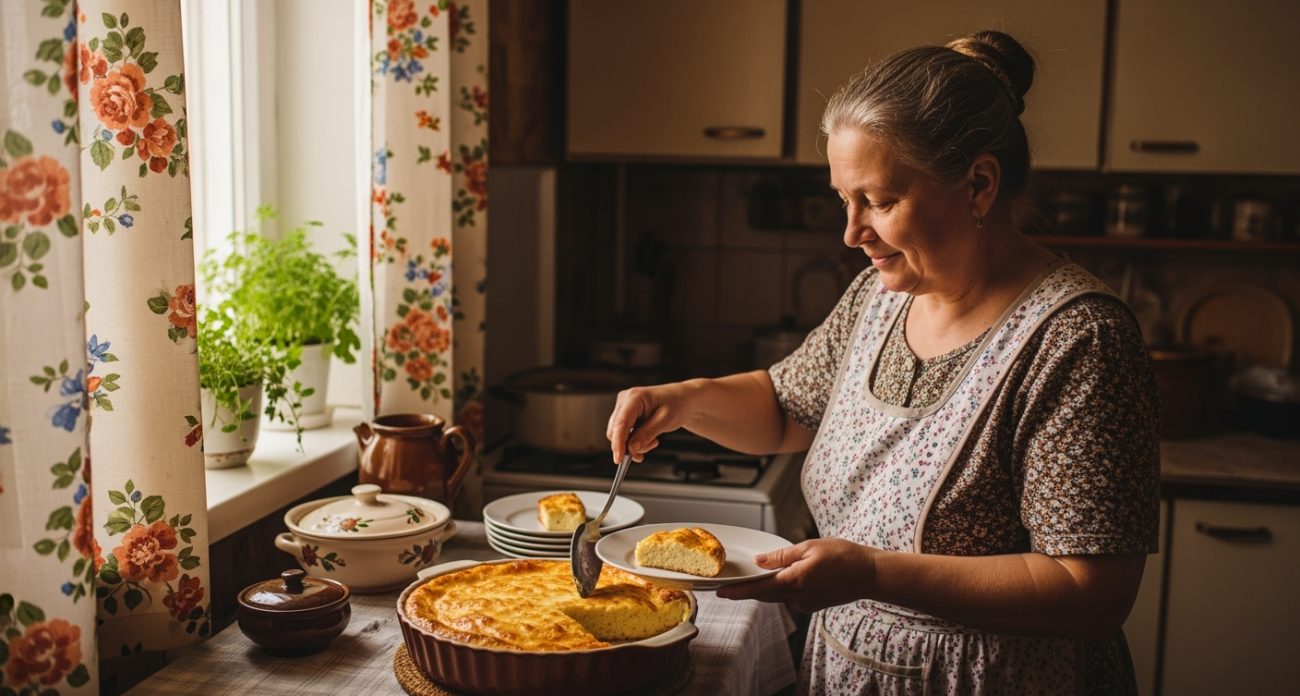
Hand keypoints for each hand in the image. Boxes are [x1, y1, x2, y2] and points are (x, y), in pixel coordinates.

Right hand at [606, 382, 698, 462]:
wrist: (682, 398)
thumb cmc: (677, 404)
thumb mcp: (665, 421)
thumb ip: (646, 434)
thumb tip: (630, 448)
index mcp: (634, 397)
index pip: (620, 423)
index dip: (618, 443)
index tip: (619, 459)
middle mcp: (625, 400)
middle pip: (616, 430)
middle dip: (630, 444)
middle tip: (651, 447)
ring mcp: (624, 406)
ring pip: (619, 433)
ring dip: (634, 443)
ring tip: (653, 441)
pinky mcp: (626, 413)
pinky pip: (623, 432)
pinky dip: (634, 440)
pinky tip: (648, 440)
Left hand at [716, 538, 877, 613]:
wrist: (870, 575)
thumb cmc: (844, 556)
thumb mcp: (810, 547)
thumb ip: (782, 556)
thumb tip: (760, 561)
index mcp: (794, 581)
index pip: (758, 589)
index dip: (737, 591)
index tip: (720, 593)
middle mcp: (798, 597)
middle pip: (765, 594)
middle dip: (749, 589)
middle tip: (732, 583)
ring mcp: (806, 604)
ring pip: (779, 596)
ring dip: (768, 587)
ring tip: (762, 575)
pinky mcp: (813, 606)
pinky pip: (792, 597)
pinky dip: (786, 588)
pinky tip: (792, 576)